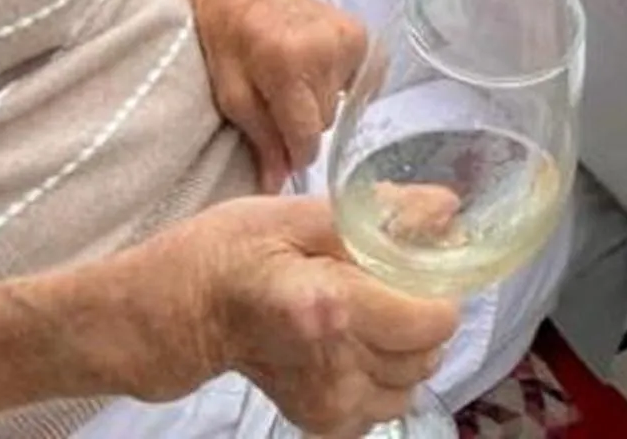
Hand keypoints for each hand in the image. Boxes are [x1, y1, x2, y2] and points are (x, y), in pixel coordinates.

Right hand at [118, 196, 456, 436]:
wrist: (178, 314)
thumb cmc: (231, 252)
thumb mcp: (297, 214)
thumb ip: (380, 213)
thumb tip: (448, 209)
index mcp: (327, 307)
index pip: (430, 320)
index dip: (436, 289)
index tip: (417, 266)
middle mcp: (331, 365)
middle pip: (427, 354)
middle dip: (424, 315)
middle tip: (392, 285)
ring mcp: (323, 402)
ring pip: (411, 385)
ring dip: (406, 350)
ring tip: (371, 315)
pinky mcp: (316, 421)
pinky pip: (381, 408)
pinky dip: (381, 379)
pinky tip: (353, 347)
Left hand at [185, 0, 367, 191]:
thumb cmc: (226, 38)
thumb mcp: (230, 93)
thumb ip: (259, 138)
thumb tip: (276, 183)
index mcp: (289, 66)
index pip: (307, 137)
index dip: (292, 152)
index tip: (278, 147)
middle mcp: (326, 51)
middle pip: (324, 123)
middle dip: (301, 122)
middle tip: (277, 100)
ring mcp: (349, 39)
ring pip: (340, 105)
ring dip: (318, 101)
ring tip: (293, 79)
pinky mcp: (361, 33)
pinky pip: (357, 83)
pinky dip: (339, 84)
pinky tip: (316, 69)